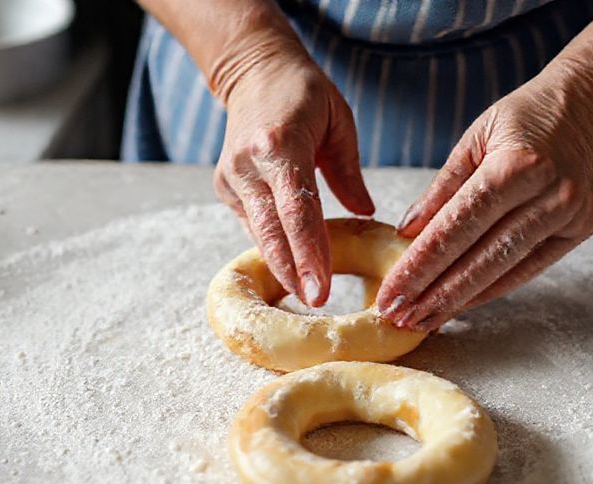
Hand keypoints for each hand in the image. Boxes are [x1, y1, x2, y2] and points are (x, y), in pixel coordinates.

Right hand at [214, 55, 373, 306]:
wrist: (254, 72)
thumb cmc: (303, 95)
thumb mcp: (338, 122)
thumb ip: (349, 173)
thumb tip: (367, 213)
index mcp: (279, 144)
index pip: (297, 209)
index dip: (311, 251)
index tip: (322, 287)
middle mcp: (248, 164)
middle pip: (272, 230)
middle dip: (293, 270)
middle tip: (315, 303)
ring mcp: (231, 177)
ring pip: (259, 233)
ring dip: (283, 264)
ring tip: (308, 294)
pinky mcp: (225, 187)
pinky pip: (254, 224)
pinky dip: (274, 245)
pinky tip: (293, 267)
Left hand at [376, 58, 592, 330]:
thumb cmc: (529, 115)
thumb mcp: (478, 136)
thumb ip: (443, 187)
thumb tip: (406, 233)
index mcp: (516, 165)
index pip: (457, 226)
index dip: (420, 265)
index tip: (391, 293)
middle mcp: (547, 194)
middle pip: (479, 257)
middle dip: (434, 293)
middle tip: (398, 317)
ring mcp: (569, 215)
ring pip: (503, 270)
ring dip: (459, 300)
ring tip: (423, 320)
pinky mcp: (580, 231)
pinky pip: (528, 269)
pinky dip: (491, 289)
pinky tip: (461, 305)